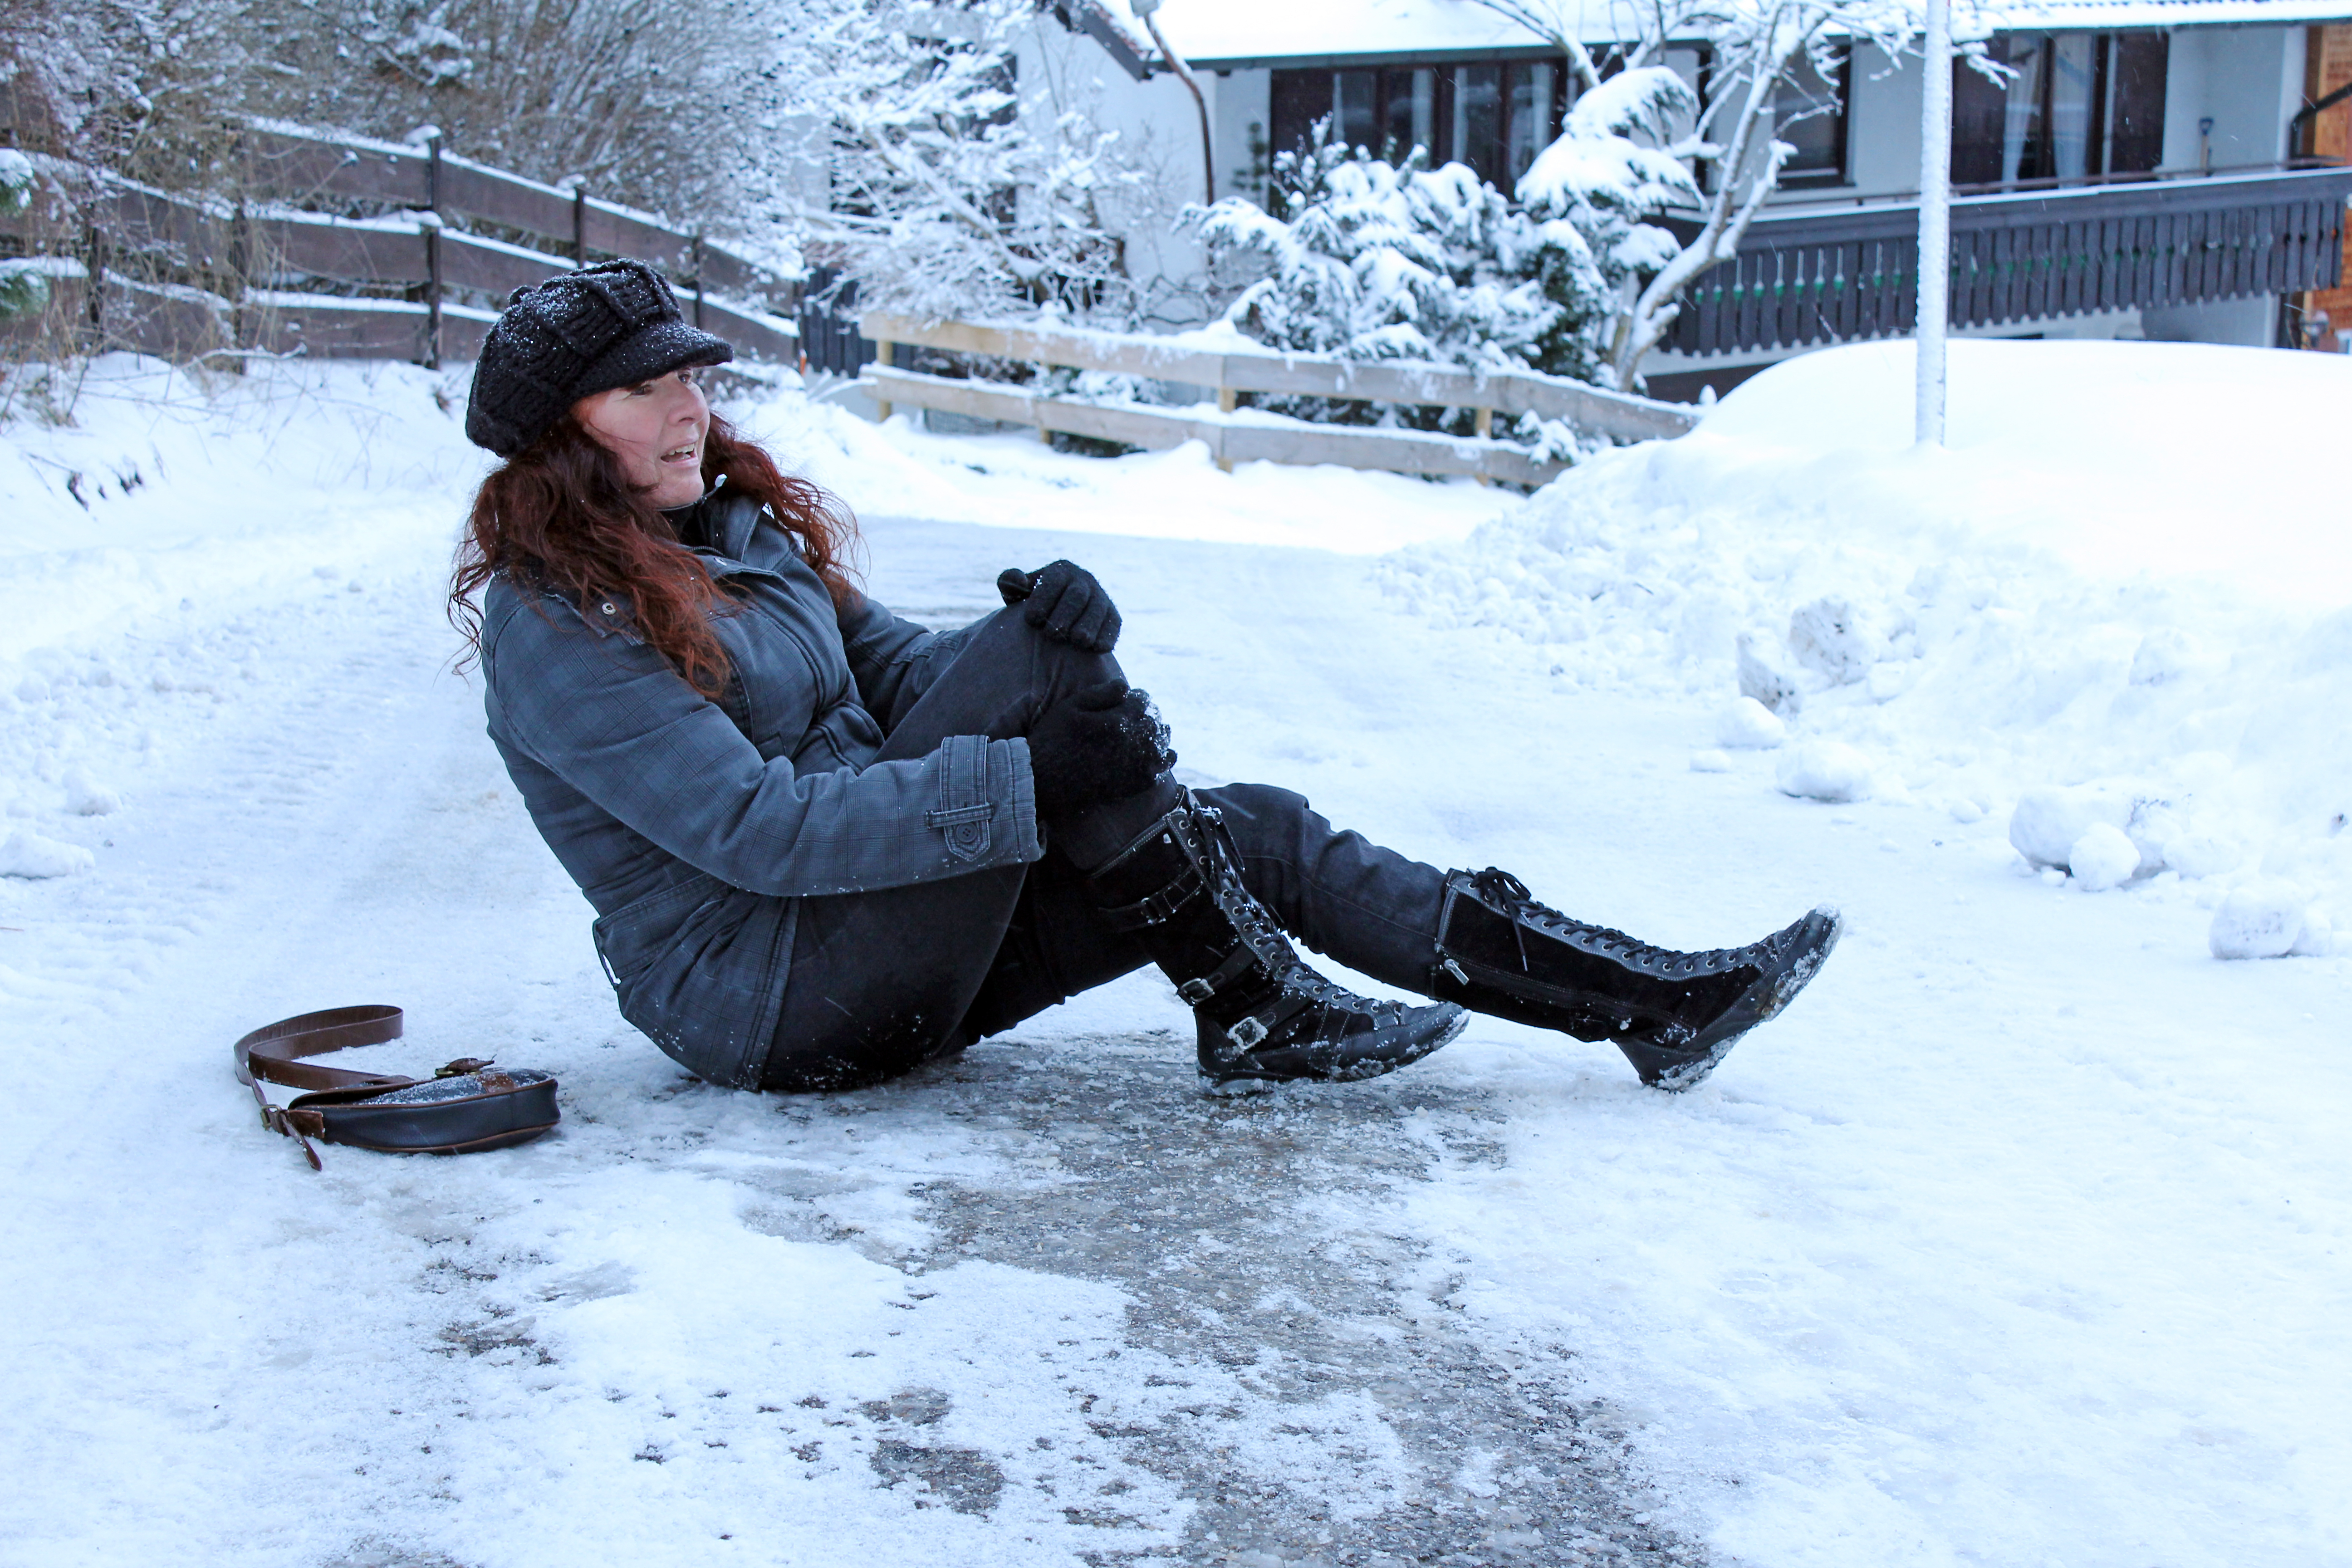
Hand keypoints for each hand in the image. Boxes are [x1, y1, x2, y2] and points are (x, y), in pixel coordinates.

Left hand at [995, 560, 1120, 653]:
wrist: (1066, 616)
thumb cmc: (1038, 605)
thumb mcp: (1021, 594)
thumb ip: (1011, 585)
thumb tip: (1015, 579)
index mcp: (1060, 571)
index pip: (1054, 581)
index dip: (1043, 600)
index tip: (1032, 620)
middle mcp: (1084, 581)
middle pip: (1077, 596)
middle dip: (1065, 615)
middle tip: (1051, 634)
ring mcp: (1101, 598)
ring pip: (1098, 610)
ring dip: (1087, 626)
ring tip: (1075, 641)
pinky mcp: (1113, 616)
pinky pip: (1113, 625)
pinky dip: (1106, 636)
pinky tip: (1094, 647)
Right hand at [1025, 679, 1172, 815]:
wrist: (1045, 781)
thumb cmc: (1053, 739)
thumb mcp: (1071, 707)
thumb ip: (1102, 693)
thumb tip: (1127, 686)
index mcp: (1118, 721)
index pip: (1143, 701)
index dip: (1138, 697)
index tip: (1132, 698)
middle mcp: (1132, 744)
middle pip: (1154, 721)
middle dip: (1148, 715)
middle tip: (1139, 715)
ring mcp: (1137, 766)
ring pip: (1162, 743)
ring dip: (1158, 735)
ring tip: (1148, 732)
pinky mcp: (1136, 785)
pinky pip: (1162, 768)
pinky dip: (1165, 758)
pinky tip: (1160, 754)